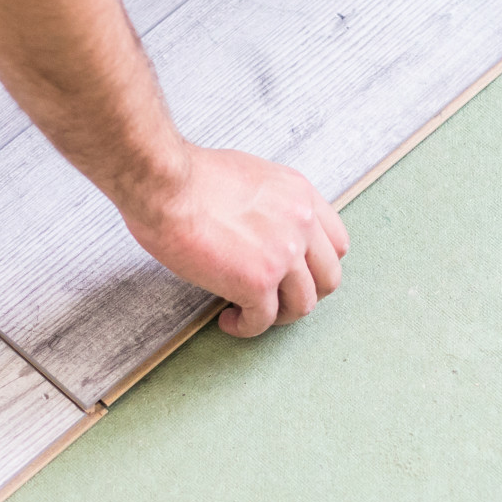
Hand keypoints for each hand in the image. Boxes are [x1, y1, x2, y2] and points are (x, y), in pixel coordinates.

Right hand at [121, 146, 350, 337]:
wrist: (166, 184)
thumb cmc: (190, 176)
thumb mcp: (251, 175)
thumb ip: (270, 202)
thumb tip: (261, 225)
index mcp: (300, 195)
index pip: (336, 242)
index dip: (317, 265)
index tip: (297, 273)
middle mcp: (301, 224)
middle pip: (328, 278)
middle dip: (304, 294)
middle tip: (277, 299)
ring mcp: (283, 255)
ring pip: (302, 304)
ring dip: (278, 316)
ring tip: (250, 313)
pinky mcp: (257, 282)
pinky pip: (264, 320)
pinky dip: (247, 327)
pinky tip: (229, 320)